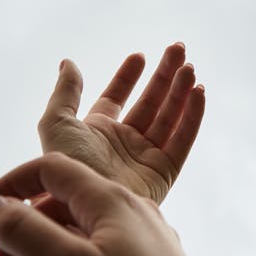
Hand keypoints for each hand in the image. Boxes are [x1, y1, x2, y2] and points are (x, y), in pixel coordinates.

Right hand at [0, 153, 226, 255]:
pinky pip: (105, 248)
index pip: (50, 169)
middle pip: (67, 198)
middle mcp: (135, 209)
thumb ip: (25, 231)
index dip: (9, 185)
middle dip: (25, 222)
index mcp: (112, 200)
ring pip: (86, 226)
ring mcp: (149, 237)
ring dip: (49, 244)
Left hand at [38, 42, 204, 203]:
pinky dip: (192, 116)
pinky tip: (198, 93)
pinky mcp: (164, 173)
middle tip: (179, 49)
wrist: (86, 205)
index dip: (128, 77)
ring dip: (181, 91)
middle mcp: (124, 142)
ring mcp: (145, 157)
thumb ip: (66, 92)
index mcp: (98, 130)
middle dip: (164, 76)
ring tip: (190, 68)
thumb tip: (68, 62)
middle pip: (150, 102)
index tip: (140, 56)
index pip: (117, 97)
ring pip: (169, 117)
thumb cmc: (65, 167)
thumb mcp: (57, 123)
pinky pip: (182, 140)